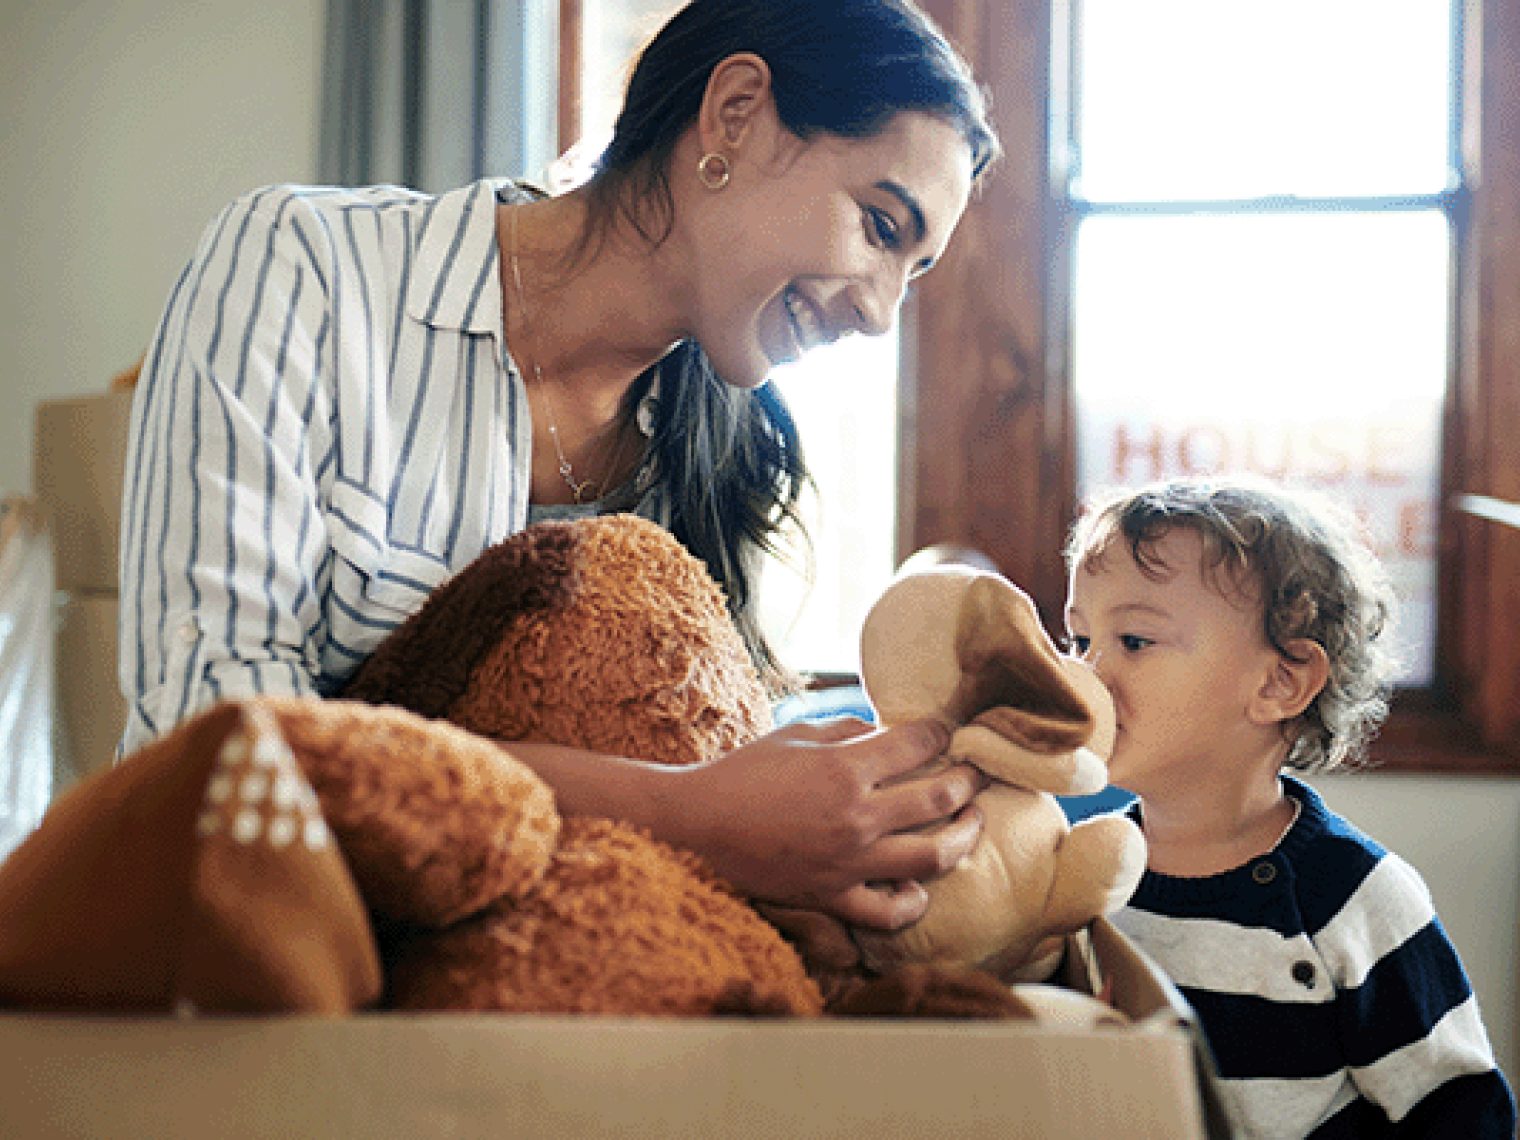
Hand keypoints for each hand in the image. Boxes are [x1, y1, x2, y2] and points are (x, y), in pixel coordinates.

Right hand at [670, 717, 984, 930]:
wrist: (698, 824)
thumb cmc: (743, 772)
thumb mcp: (795, 735)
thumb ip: (846, 731)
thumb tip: (884, 731)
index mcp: (844, 769)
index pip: (917, 744)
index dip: (940, 731)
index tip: (948, 730)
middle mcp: (855, 817)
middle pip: (938, 799)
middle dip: (966, 780)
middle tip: (974, 773)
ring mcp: (848, 862)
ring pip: (932, 857)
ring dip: (963, 837)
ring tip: (971, 822)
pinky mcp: (832, 896)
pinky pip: (888, 911)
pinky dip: (912, 902)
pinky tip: (920, 887)